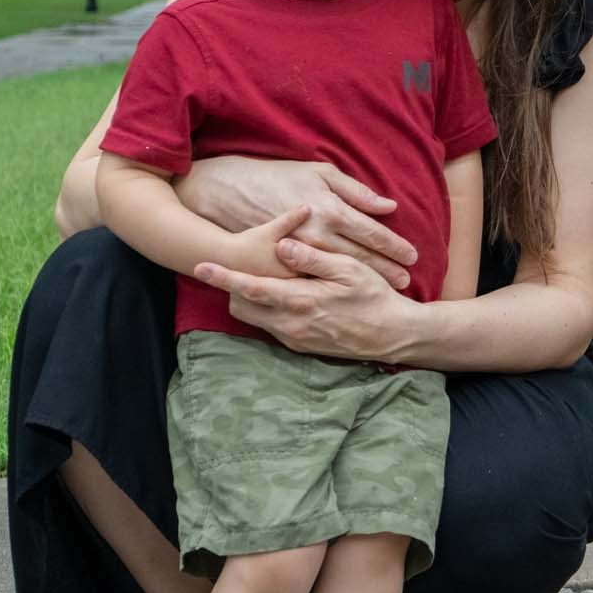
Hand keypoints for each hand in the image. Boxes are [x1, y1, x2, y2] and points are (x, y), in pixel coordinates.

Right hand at [178, 155, 417, 289]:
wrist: (227, 192)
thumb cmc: (277, 177)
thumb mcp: (319, 172)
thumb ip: (355, 191)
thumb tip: (387, 206)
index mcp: (330, 208)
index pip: (371, 232)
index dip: (394, 246)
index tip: (413, 257)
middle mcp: (318, 233)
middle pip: (360, 258)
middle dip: (386, 270)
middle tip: (406, 282)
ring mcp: (300, 253)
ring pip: (340, 273)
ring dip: (365, 282)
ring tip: (385, 293)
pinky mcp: (282, 266)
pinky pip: (312, 280)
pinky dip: (332, 288)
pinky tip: (348, 296)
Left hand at [195, 235, 421, 362]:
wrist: (392, 335)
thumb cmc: (374, 297)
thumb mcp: (349, 270)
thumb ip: (312, 257)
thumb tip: (282, 245)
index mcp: (299, 301)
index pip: (249, 288)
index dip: (223, 277)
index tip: (201, 266)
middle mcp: (290, 324)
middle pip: (242, 306)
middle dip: (233, 288)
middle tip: (235, 268)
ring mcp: (294, 338)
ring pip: (254, 318)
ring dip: (252, 300)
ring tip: (261, 279)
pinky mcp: (300, 347)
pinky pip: (271, 327)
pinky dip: (270, 311)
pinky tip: (285, 297)